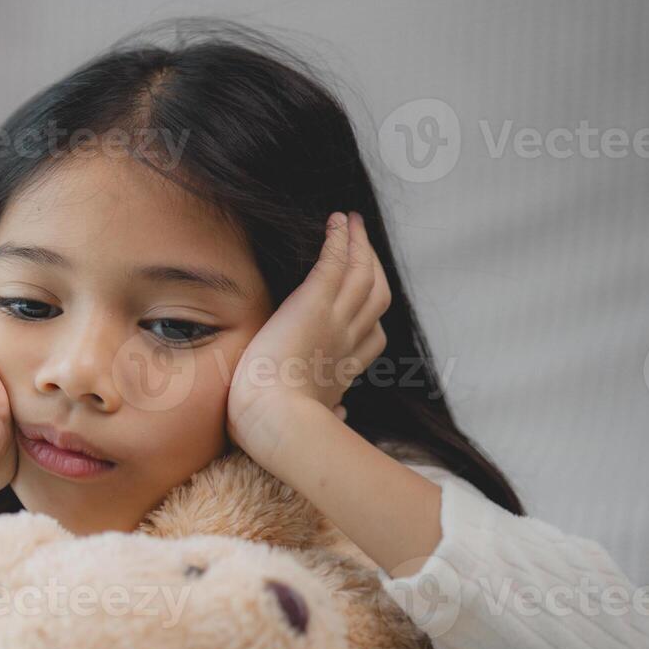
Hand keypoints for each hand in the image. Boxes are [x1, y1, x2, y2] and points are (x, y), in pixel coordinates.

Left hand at [227, 212, 389, 453]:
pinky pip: (335, 262)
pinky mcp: (314, 304)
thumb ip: (331, 411)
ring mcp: (335, 320)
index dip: (371, 316)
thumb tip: (344, 414)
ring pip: (362, 272)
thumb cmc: (277, 426)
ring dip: (359, 243)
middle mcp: (346, 341)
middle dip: (373, 267)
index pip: (371, 338)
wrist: (272, 420)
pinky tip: (337, 221)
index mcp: (343, 370)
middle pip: (376, 296)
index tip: (365, 301)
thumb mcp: (313, 418)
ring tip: (352, 221)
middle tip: (364, 245)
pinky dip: (340, 240)